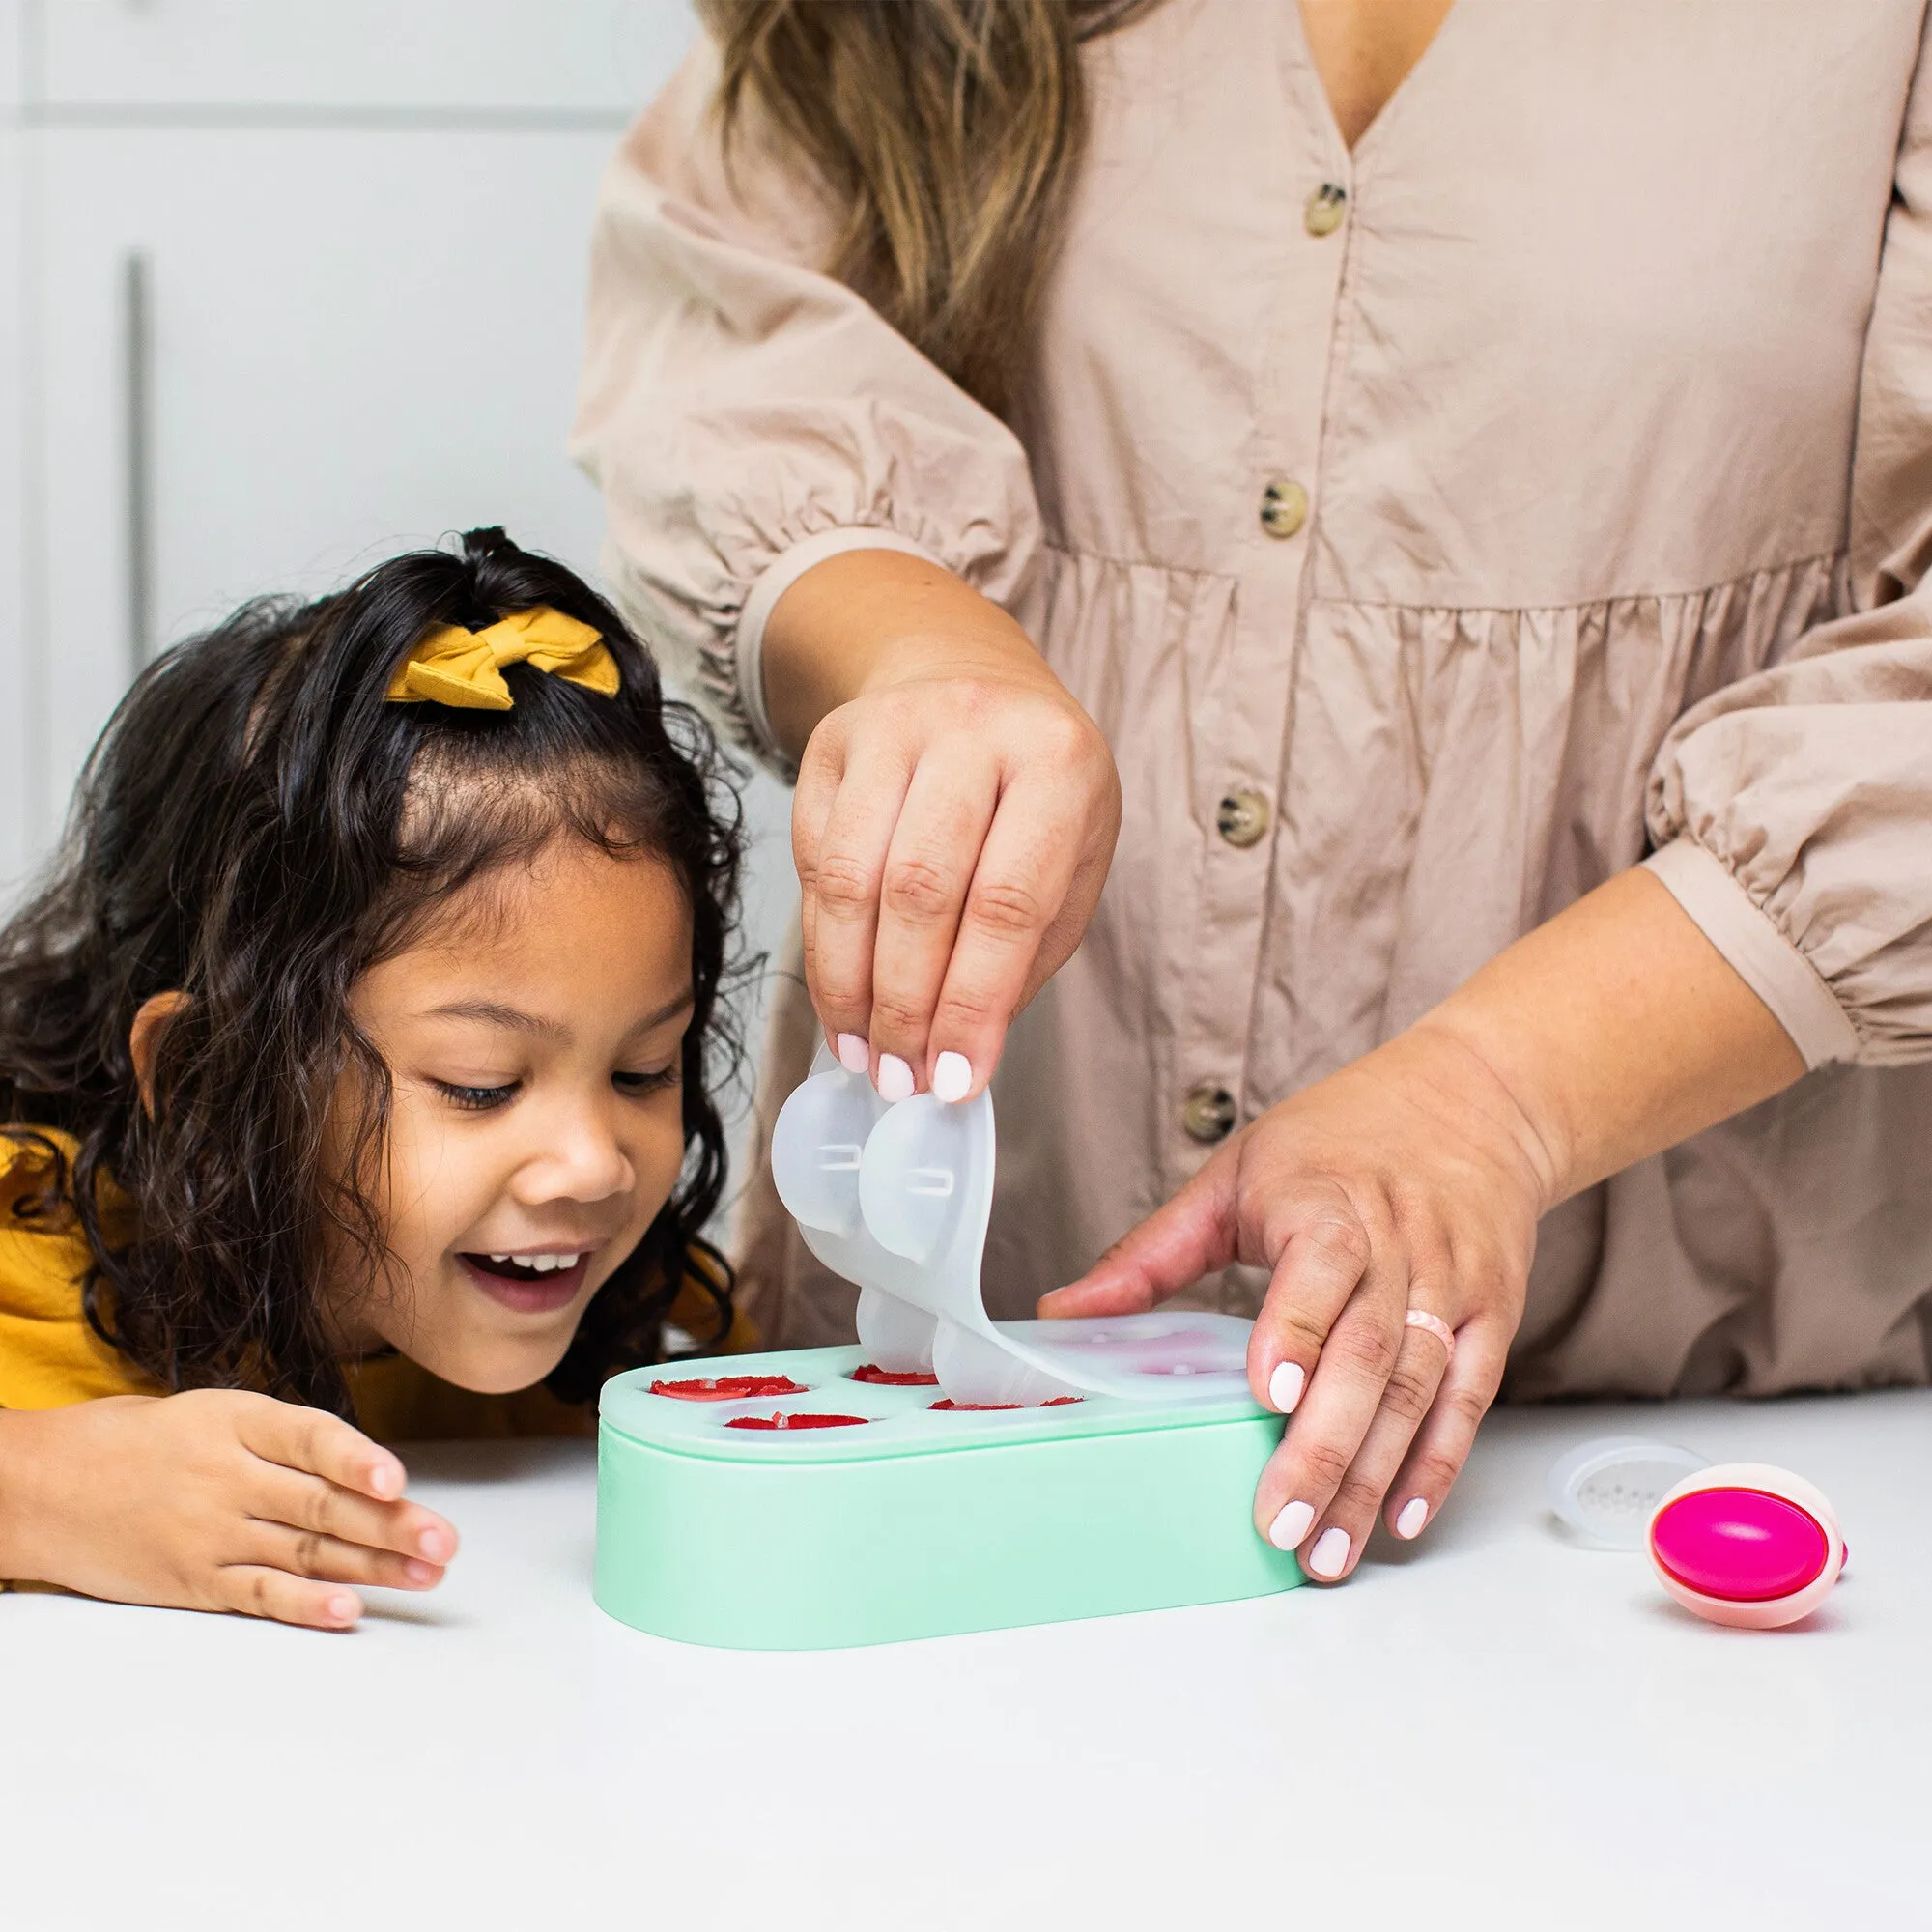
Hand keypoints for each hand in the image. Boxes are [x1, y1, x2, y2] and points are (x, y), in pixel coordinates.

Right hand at [0, 1390, 457, 1628]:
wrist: (44, 1486)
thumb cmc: (145, 1443)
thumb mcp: (214, 1414)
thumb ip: (286, 1442)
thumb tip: (371, 1476)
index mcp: (237, 1420)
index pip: (308, 1437)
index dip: (356, 1459)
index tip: (398, 1481)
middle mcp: (226, 1476)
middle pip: (320, 1504)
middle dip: (390, 1526)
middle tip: (444, 1543)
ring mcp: (209, 1532)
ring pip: (303, 1551)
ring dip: (371, 1567)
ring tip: (425, 1575)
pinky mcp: (193, 1581)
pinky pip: (258, 1594)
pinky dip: (305, 1605)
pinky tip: (347, 1611)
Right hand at [769, 550, 1120, 1101]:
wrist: (967, 677)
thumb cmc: (1035, 796)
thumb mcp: (1071, 863)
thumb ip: (1024, 957)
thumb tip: (958, 1061)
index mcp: (1058, 761)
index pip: (1006, 902)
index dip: (973, 1003)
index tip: (955, 1080)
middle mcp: (973, 728)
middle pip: (919, 892)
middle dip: (905, 1006)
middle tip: (900, 1080)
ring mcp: (893, 727)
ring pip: (851, 879)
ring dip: (850, 986)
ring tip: (863, 1055)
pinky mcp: (831, 741)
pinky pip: (814, 861)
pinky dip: (823, 945)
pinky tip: (841, 1000)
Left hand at [1041, 1022, 1552, 1580]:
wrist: (1473, 1102)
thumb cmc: (1341, 1139)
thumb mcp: (1236, 1174)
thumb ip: (1153, 1253)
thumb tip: (1062, 1312)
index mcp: (1327, 1202)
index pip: (1320, 1267)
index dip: (1297, 1331)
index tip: (1268, 1395)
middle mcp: (1399, 1246)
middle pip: (1368, 1353)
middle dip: (1325, 1446)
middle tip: (1279, 1520)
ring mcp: (1450, 1285)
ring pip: (1416, 1390)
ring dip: (1374, 1477)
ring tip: (1327, 1548)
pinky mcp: (1489, 1315)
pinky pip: (1468, 1398)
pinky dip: (1438, 1460)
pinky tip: (1403, 1516)